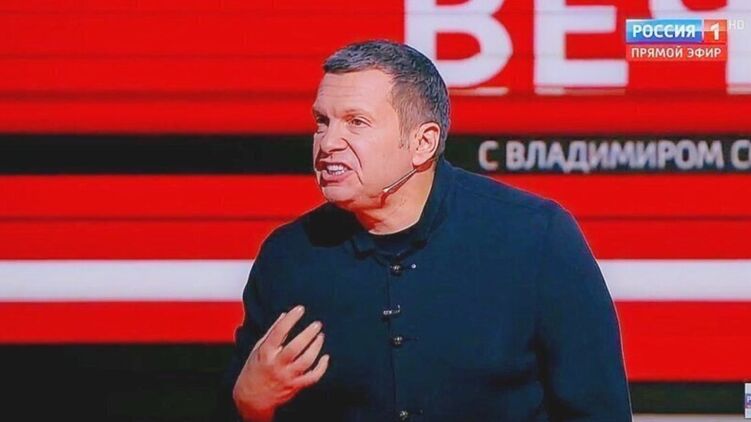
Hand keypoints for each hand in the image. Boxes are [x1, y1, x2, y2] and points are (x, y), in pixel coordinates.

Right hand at [233, 305, 329, 421]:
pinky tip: (325, 357)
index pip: (278, 332)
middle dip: (308, 334)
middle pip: (295, 347)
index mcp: (265, 353)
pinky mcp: (295, 386)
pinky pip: (312, 377)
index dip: (290, 319)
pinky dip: (321, 368)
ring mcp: (287, 377)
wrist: (251, 399)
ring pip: (306, 361)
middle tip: (317, 324)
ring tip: (320, 336)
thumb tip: (285, 314)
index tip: (300, 309)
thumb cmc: (254, 370)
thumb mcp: (258, 349)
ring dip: (316, 347)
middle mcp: (276, 364)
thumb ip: (272, 332)